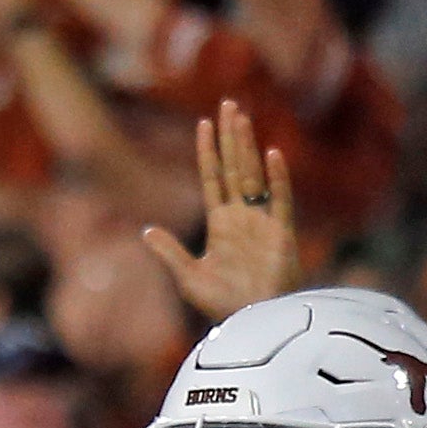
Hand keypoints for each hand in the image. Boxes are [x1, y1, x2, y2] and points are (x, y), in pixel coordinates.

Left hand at [141, 100, 295, 318]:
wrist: (252, 324)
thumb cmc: (222, 305)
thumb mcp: (188, 276)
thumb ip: (169, 251)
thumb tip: (146, 230)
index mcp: (220, 223)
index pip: (212, 177)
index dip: (207, 151)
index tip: (203, 123)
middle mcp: (242, 216)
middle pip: (233, 167)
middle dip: (230, 136)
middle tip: (228, 103)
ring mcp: (262, 221)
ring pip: (253, 174)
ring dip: (247, 145)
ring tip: (241, 116)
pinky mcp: (281, 233)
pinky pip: (280, 199)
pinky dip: (277, 178)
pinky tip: (272, 154)